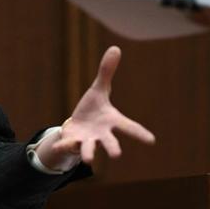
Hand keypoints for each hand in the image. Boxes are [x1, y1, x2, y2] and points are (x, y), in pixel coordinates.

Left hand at [36, 46, 154, 167]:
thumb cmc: (92, 109)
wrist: (77, 125)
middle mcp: (101, 134)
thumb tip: (115, 48)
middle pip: (109, 142)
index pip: (128, 126)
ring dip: (88, 153)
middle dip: (113, 148)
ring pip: (88, 148)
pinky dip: (63, 146)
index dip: (139, 133)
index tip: (151, 141)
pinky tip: (58, 146)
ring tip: (89, 160)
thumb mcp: (99, 89)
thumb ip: (106, 72)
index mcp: (111, 121)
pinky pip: (67, 145)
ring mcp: (87, 140)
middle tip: (117, 154)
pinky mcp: (72, 142)